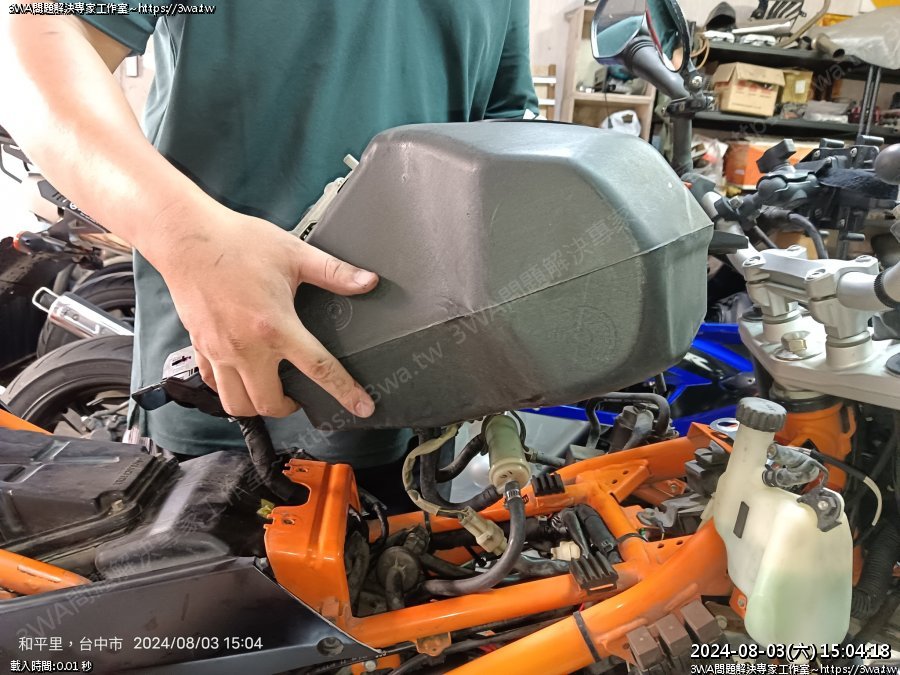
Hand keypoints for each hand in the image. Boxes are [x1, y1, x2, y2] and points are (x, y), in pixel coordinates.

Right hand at [145, 201, 377, 418]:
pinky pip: (213, 384)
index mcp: (275, 326)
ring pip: (236, 404)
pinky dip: (229, 390)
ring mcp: (219, 351)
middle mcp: (245, 347)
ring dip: (257, 406)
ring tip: (271, 391)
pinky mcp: (199, 346)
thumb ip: (334, 272)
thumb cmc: (237, 242)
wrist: (185, 237)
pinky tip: (241, 377)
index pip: (318, 369)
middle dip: (290, 407)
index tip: (362, 407)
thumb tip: (368, 281)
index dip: (344, 391)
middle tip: (301, 395)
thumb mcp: (294, 254)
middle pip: (269, 403)